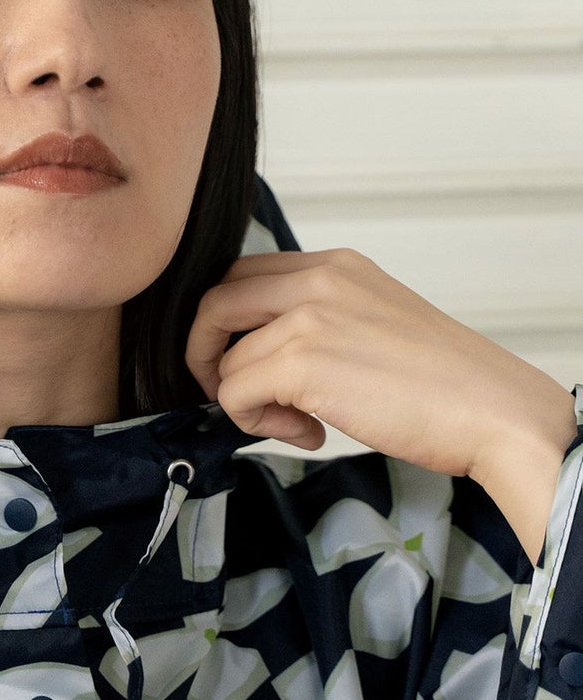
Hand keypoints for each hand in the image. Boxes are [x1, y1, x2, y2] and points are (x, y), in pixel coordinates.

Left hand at [185, 249, 576, 559]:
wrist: (493, 411)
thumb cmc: (442, 383)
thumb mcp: (372, 321)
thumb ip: (318, 320)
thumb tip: (257, 351)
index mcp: (335, 265)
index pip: (243, 275)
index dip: (226, 323)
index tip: (241, 360)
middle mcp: (318, 279)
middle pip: (214, 302)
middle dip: (207, 353)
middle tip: (239, 394)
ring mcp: (307, 317)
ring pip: (222, 359)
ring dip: (246, 401)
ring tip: (298, 422)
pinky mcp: (300, 362)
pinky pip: (233, 393)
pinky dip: (256, 424)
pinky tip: (308, 434)